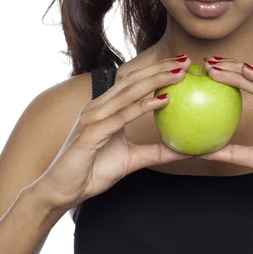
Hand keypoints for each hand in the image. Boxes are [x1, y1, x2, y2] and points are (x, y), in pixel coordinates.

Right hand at [38, 56, 194, 210]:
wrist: (62, 192)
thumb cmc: (93, 171)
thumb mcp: (133, 159)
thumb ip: (157, 151)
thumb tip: (188, 150)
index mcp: (106, 108)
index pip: (135, 82)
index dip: (158, 70)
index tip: (182, 64)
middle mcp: (98, 107)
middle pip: (133, 79)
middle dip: (160, 67)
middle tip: (186, 61)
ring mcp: (93, 118)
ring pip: (128, 92)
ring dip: (156, 80)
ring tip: (179, 74)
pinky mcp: (91, 133)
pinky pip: (120, 117)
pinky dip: (142, 107)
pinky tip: (162, 101)